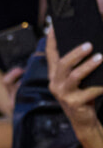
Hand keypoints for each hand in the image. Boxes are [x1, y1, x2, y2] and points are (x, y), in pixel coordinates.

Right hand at [47, 27, 102, 147]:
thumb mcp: (77, 79)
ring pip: (74, 76)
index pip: (50, 54)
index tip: (56, 26)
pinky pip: (89, 92)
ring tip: (100, 57)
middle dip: (76, 53)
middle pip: (62, 64)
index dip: (52, 39)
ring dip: (88, 66)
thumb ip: (77, 66)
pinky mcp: (74, 103)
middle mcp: (56, 83)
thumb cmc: (82, 96)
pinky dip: (100, 86)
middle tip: (89, 44)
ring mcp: (64, 94)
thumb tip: (90, 45)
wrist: (83, 121)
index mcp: (55, 75)